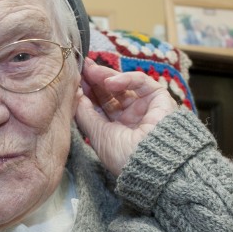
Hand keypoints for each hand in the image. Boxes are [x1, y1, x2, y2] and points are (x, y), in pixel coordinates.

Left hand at [74, 61, 177, 175]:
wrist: (152, 163)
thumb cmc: (124, 156)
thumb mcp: (97, 134)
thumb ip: (85, 114)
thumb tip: (75, 94)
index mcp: (116, 130)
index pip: (99, 106)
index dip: (87, 93)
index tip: (73, 80)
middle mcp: (130, 118)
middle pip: (110, 94)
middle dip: (94, 81)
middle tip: (81, 68)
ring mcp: (144, 108)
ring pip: (124, 85)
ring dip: (106, 76)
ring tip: (90, 71)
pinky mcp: (159, 98)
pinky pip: (142, 82)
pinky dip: (126, 78)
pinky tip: (109, 82)